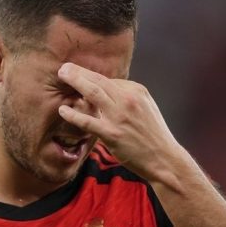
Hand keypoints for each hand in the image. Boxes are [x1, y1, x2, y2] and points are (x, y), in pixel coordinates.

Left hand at [57, 62, 185, 181]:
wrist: (164, 159)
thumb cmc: (153, 134)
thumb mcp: (146, 107)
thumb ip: (128, 97)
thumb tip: (108, 90)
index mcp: (137, 91)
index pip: (109, 80)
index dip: (91, 77)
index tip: (78, 74)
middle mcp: (128, 100)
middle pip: (99, 80)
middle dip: (79, 71)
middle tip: (64, 67)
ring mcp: (119, 116)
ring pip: (92, 93)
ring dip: (75, 82)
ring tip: (61, 76)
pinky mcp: (112, 134)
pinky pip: (87, 121)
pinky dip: (73, 114)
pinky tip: (62, 110)